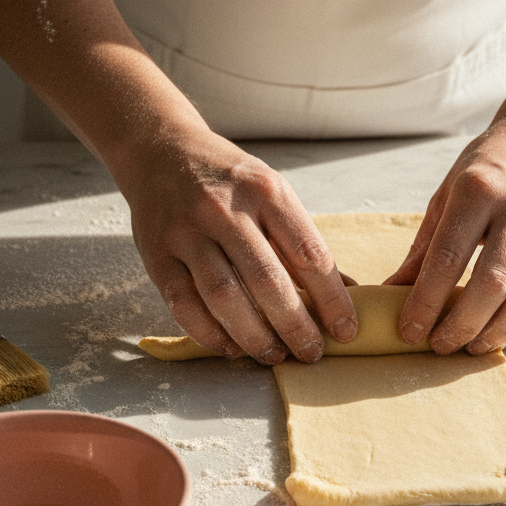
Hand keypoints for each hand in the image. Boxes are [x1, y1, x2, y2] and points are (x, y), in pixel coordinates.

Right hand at [121, 126, 358, 363]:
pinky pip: (183, 304)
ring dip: (253, 336)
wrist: (162, 150)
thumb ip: (303, 242)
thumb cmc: (228, 180)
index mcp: (267, 192)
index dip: (332, 299)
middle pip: (267, 280)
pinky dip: (209, 333)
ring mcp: (187, 231)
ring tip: (274, 355)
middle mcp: (225, 209)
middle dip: (295, 326)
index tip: (346, 331)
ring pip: (224, 296)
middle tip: (311, 354)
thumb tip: (349, 292)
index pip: (309, 254)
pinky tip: (230, 347)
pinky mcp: (156, 253)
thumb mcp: (272, 194)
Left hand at [385, 119, 505, 352]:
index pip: (447, 259)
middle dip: (463, 324)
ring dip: (502, 329)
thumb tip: (394, 291)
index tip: (410, 331)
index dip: (426, 302)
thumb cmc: (488, 168)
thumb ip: (425, 247)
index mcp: (477, 192)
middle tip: (442, 346)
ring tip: (476, 345)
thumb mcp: (447, 195)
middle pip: (492, 283)